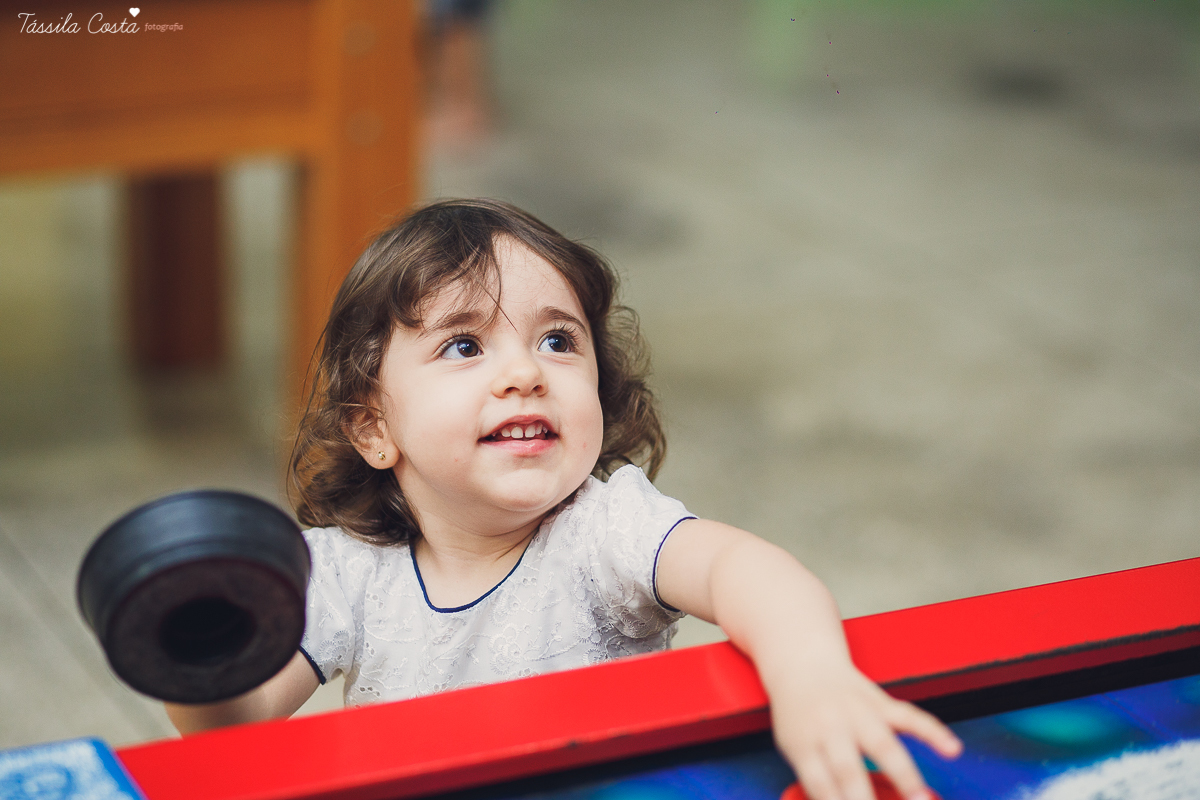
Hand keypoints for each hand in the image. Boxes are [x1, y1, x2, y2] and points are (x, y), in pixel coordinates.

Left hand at [768, 659, 961, 799]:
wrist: (804, 664)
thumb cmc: (799, 717)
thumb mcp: (793, 748)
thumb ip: (817, 780)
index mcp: (804, 744)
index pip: (820, 785)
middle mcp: (830, 727)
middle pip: (848, 769)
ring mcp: (858, 713)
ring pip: (883, 744)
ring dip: (904, 775)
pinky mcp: (881, 702)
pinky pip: (909, 716)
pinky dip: (932, 731)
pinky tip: (952, 748)